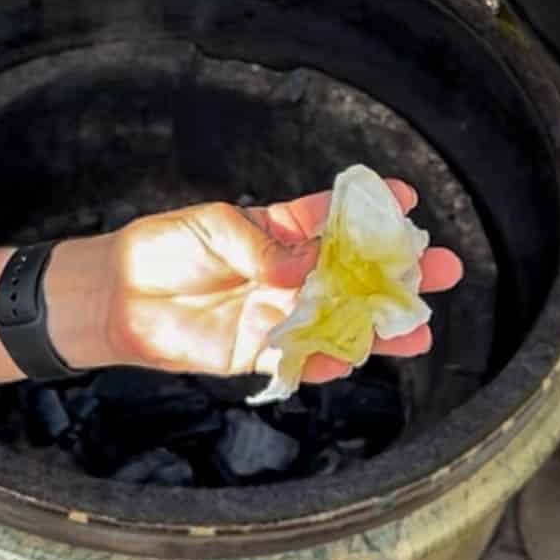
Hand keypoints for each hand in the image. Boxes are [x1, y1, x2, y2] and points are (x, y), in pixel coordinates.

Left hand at [45, 183, 461, 384]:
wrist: (119, 295)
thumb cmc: (165, 247)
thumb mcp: (217, 229)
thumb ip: (266, 248)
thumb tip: (307, 269)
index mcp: (281, 231)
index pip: (336, 218)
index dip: (373, 210)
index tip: (408, 201)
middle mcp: (289, 273)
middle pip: (354, 273)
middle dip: (397, 271)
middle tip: (441, 268)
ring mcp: (278, 311)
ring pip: (340, 318)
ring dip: (378, 324)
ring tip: (419, 328)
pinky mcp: (258, 348)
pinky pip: (303, 355)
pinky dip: (329, 358)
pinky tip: (357, 355)